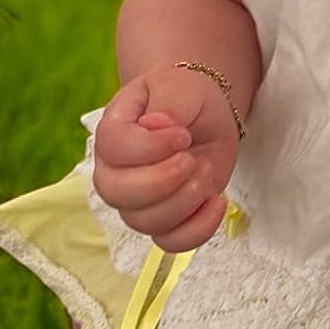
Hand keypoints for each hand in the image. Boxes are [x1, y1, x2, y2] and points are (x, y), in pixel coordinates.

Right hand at [91, 64, 241, 252]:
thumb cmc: (184, 95)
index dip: (150, 147)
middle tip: (192, 158)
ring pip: (145, 222)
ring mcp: (137, 200)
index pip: (113, 148)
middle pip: (118, 193)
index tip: (181, 134)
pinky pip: (171, 243)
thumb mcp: (178, 85)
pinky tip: (216, 200)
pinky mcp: (166, 219)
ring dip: (185, 200)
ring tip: (204, 170)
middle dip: (163, 179)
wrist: (202, 112)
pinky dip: (198, 229)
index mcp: (112, 132)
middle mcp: (115, 171)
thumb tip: (156, 124)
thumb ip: (168, 103)